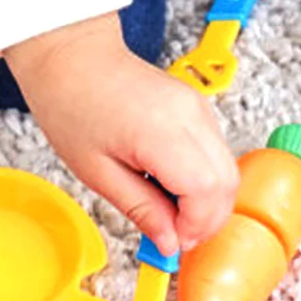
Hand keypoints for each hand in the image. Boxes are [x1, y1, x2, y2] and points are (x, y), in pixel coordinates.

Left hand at [4, 14, 236, 256]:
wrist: (73, 57)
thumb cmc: (72, 105)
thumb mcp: (96, 172)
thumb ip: (141, 209)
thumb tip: (170, 242)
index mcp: (161, 132)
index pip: (207, 191)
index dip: (196, 225)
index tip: (173, 242)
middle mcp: (191, 116)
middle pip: (227, 182)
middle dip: (208, 218)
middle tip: (174, 234)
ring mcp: (200, 108)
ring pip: (228, 169)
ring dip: (207, 200)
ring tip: (169, 209)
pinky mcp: (199, 107)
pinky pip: (217, 153)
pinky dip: (204, 179)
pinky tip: (171, 184)